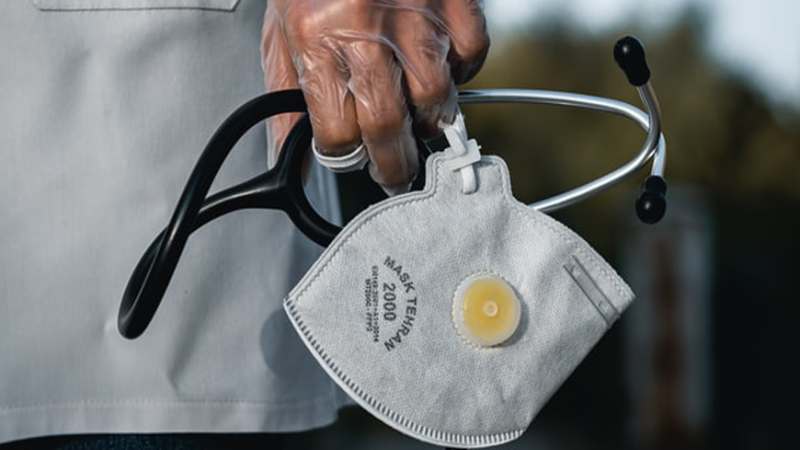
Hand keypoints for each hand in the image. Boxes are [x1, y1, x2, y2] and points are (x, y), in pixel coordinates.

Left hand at [262, 0, 488, 194]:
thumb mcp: (278, 34)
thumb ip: (283, 99)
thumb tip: (287, 158)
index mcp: (317, 40)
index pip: (337, 132)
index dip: (343, 155)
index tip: (349, 156)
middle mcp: (367, 32)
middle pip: (389, 127)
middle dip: (392, 165)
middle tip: (393, 173)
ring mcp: (416, 15)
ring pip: (435, 98)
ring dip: (427, 121)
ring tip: (416, 119)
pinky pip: (470, 56)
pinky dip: (460, 73)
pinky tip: (439, 69)